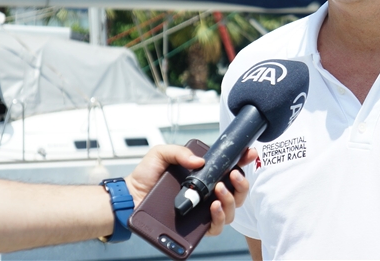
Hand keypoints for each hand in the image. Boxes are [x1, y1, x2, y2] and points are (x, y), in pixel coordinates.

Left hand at [124, 145, 257, 235]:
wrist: (131, 197)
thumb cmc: (147, 177)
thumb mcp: (162, 154)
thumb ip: (180, 152)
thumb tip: (200, 162)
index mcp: (205, 175)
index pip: (230, 168)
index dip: (243, 161)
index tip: (249, 154)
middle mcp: (209, 193)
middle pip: (238, 191)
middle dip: (242, 183)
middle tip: (232, 175)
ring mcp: (205, 211)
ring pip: (232, 210)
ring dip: (231, 199)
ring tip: (220, 190)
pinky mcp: (197, 227)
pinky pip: (217, 227)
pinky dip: (219, 217)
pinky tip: (213, 207)